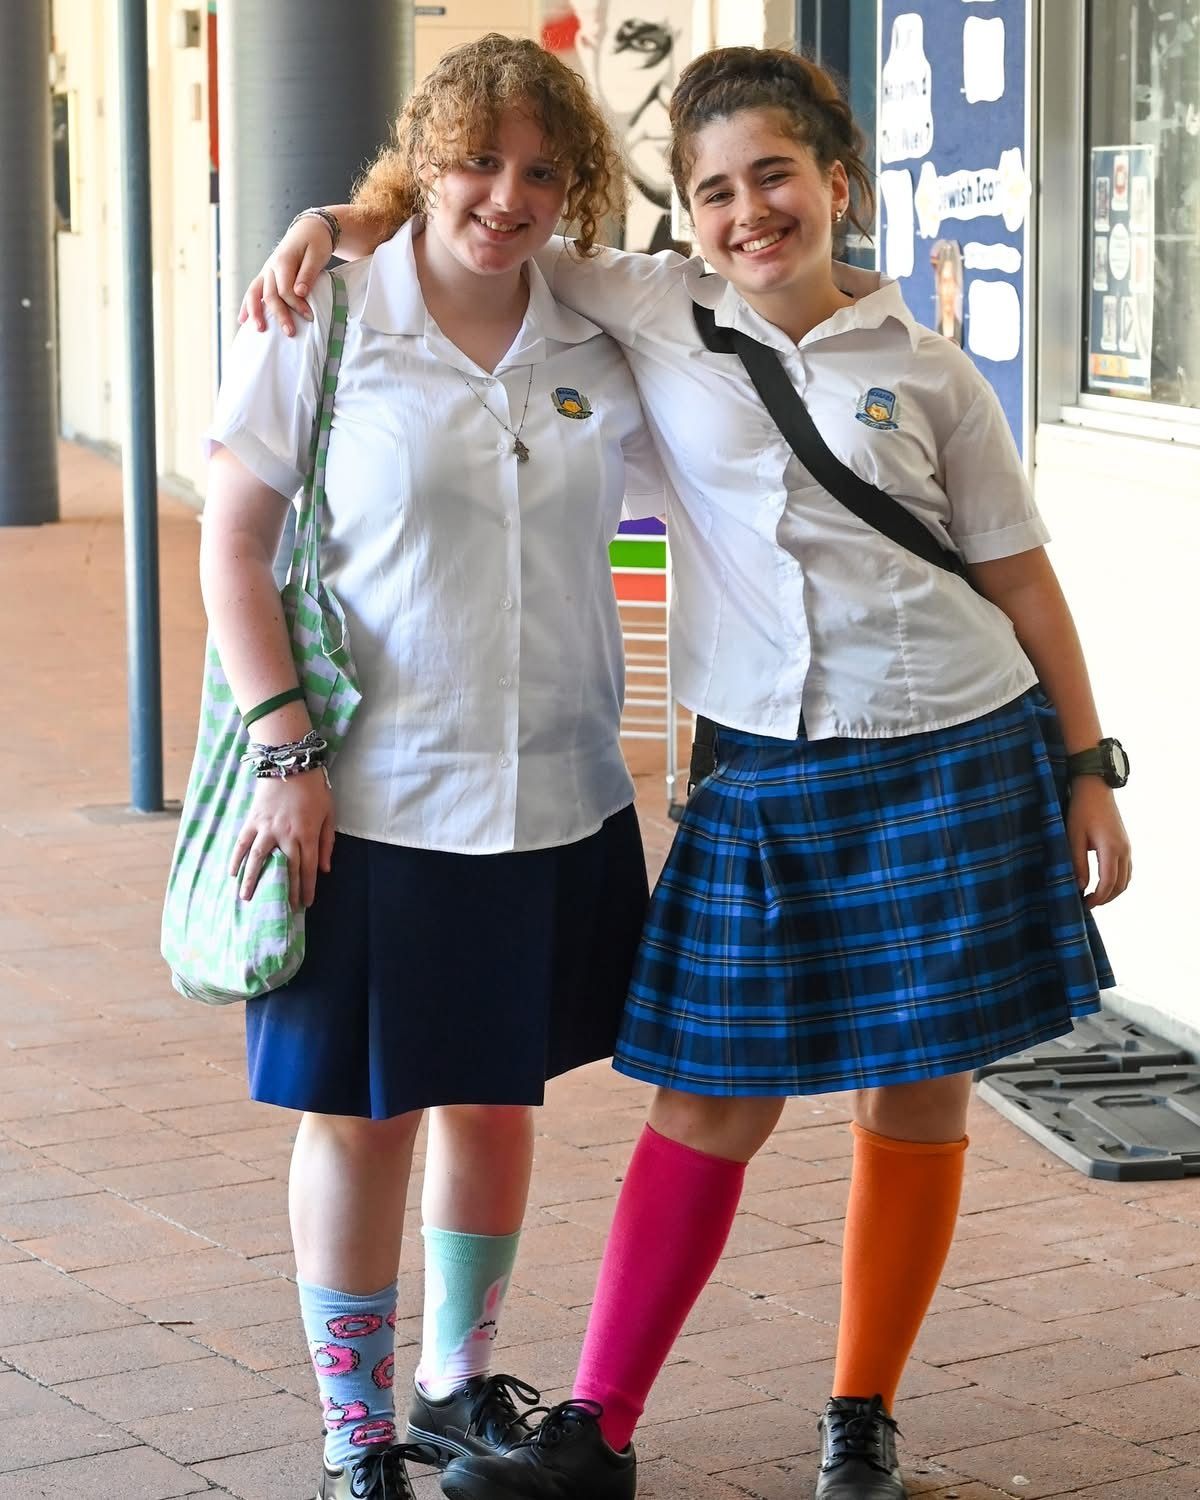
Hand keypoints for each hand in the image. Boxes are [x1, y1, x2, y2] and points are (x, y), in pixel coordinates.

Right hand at [230, 770, 334, 909]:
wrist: (290, 763)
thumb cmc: (314, 789)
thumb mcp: (329, 814)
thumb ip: (327, 842)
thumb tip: (325, 869)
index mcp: (307, 834)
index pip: (307, 868)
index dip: (307, 888)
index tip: (305, 904)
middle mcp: (286, 835)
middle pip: (286, 869)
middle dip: (286, 891)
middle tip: (283, 909)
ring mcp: (267, 828)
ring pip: (259, 859)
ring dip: (253, 880)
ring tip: (246, 899)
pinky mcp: (252, 820)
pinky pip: (242, 843)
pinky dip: (236, 858)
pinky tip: (232, 872)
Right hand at [238, 215, 331, 335]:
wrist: (308, 229)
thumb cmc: (315, 242)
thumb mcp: (317, 255)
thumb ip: (308, 273)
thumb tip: (299, 292)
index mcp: (283, 260)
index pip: (285, 288)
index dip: (296, 304)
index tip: (309, 317)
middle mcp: (270, 266)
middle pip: (270, 294)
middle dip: (279, 314)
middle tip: (289, 332)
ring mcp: (266, 271)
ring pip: (255, 292)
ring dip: (255, 312)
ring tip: (258, 329)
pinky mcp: (265, 275)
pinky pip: (253, 291)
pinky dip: (247, 306)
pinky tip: (242, 320)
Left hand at [1066, 776, 1131, 907]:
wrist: (1096, 789)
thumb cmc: (1081, 811)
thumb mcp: (1074, 837)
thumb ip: (1077, 863)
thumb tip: (1081, 886)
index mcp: (1111, 849)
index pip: (1108, 883)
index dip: (1098, 898)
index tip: (1084, 904)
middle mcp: (1124, 850)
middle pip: (1120, 885)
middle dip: (1106, 898)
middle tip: (1088, 903)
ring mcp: (1127, 847)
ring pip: (1126, 879)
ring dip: (1113, 891)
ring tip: (1095, 896)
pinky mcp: (1126, 844)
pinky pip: (1127, 870)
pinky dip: (1117, 881)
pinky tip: (1103, 883)